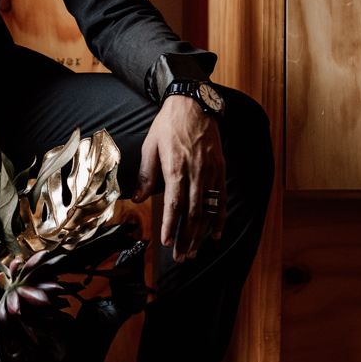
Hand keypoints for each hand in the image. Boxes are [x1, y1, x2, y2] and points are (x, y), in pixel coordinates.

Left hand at [133, 96, 226, 262]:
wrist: (193, 104)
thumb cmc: (168, 124)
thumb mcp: (150, 145)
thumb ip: (146, 174)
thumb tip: (138, 197)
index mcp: (175, 168)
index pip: (174, 204)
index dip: (171, 226)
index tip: (168, 243)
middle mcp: (196, 173)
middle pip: (192, 213)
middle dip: (187, 238)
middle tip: (182, 257)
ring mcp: (211, 172)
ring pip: (208, 209)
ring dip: (202, 233)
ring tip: (196, 251)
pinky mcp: (220, 169)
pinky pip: (222, 198)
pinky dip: (220, 217)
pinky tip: (216, 233)